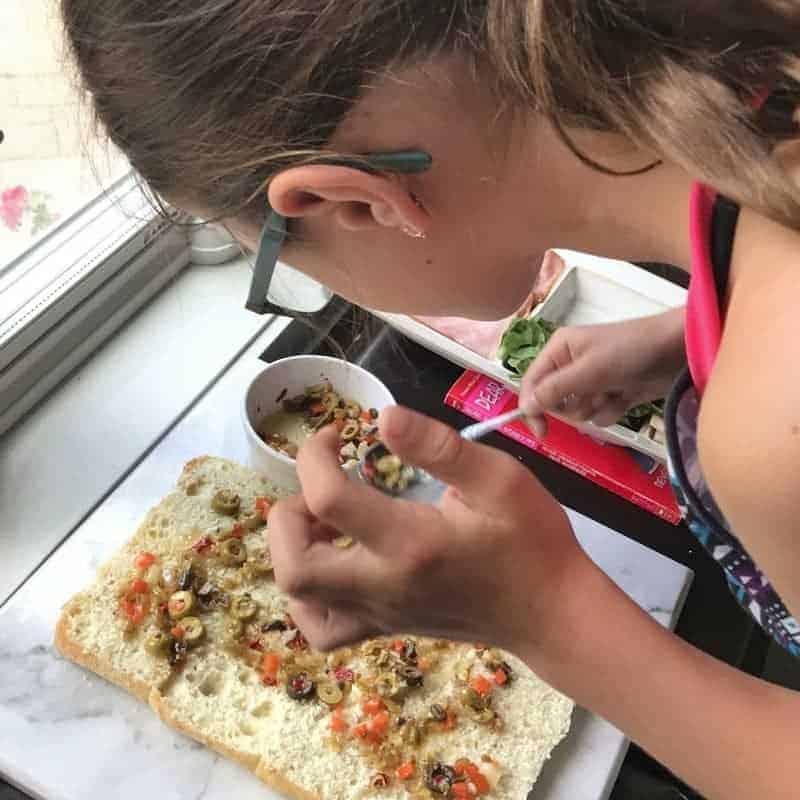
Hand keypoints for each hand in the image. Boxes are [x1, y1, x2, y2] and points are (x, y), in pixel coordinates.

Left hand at [268, 406, 592, 657]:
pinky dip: (307, 595)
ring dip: (293, 549)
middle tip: (324, 483)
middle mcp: (384, 585)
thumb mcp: (499, 479)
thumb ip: (439, 446)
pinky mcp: (386, 628)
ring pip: (299, 598)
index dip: (315, 456)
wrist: (552, 613)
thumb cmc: (532, 540)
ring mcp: (380, 614)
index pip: (327, 500)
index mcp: (411, 542)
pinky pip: (322, 628)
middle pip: (294, 564)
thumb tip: (382, 418)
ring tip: (325, 520)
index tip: (338, 434)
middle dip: (289, 512)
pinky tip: (331, 565)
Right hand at [519, 307, 685, 436]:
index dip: (532, 407)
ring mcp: (592, 381)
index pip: (531, 383)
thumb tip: (525, 407)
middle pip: (554, 401)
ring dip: (594, 408)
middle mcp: (571, 365)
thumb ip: (554, 389)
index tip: (542, 433)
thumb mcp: (589, 370)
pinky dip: (612, 411)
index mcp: (559, 350)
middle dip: (573, 406)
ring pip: (577, 412)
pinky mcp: (611, 394)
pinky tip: (626, 397)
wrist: (676, 349)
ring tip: (614, 392)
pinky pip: (599, 415)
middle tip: (592, 396)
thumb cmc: (629, 350)